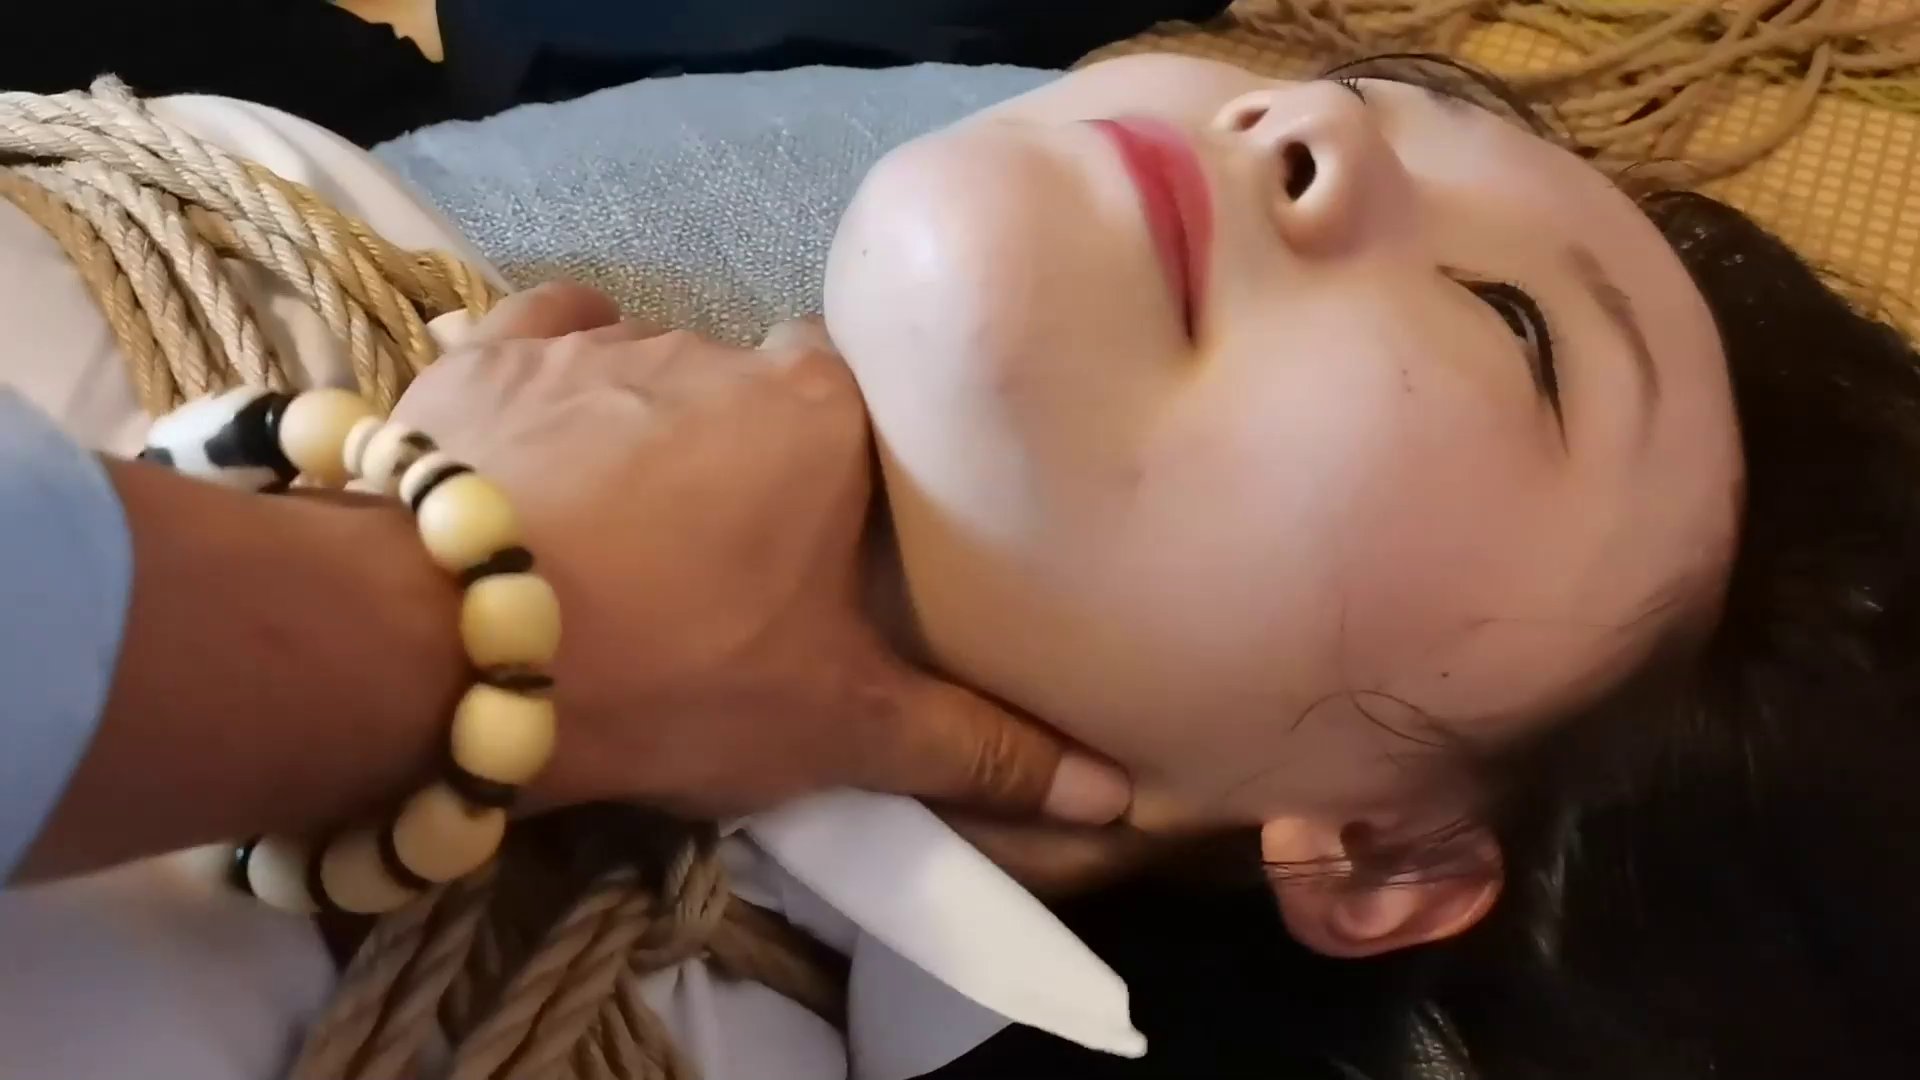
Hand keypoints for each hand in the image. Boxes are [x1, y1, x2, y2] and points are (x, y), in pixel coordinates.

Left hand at [392, 283, 1130, 823]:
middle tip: (733, 554)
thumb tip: (1119, 792)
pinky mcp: (492, 354)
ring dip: (656, 428)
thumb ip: (978, 749)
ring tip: (626, 523)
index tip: (840, 540)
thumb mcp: (842, 728)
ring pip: (659, 368)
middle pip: (766, 392)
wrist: (457, 647)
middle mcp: (724, 351)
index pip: (874, 411)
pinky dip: (558, 371)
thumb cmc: (679, 673)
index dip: (859, 476)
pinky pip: (548, 334)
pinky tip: (552, 427)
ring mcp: (602, 341)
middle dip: (758, 456)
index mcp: (827, 417)